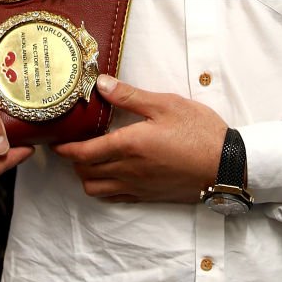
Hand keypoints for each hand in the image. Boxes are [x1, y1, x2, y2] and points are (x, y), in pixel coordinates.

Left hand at [51, 75, 226, 202]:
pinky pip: (115, 197)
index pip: (83, 153)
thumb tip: (100, 84)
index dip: (64, 148)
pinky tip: (111, 171)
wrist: (227, 166)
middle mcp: (128, 171)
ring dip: (86, 174)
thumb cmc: (198, 131)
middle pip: (85, 172)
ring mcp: (138, 187)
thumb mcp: (165, 104)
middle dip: (72, 159)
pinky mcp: (149, 196)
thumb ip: (129, 96)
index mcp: (128, 146)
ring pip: (96, 189)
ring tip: (90, 155)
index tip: (55, 139)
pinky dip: (104, 187)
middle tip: (71, 141)